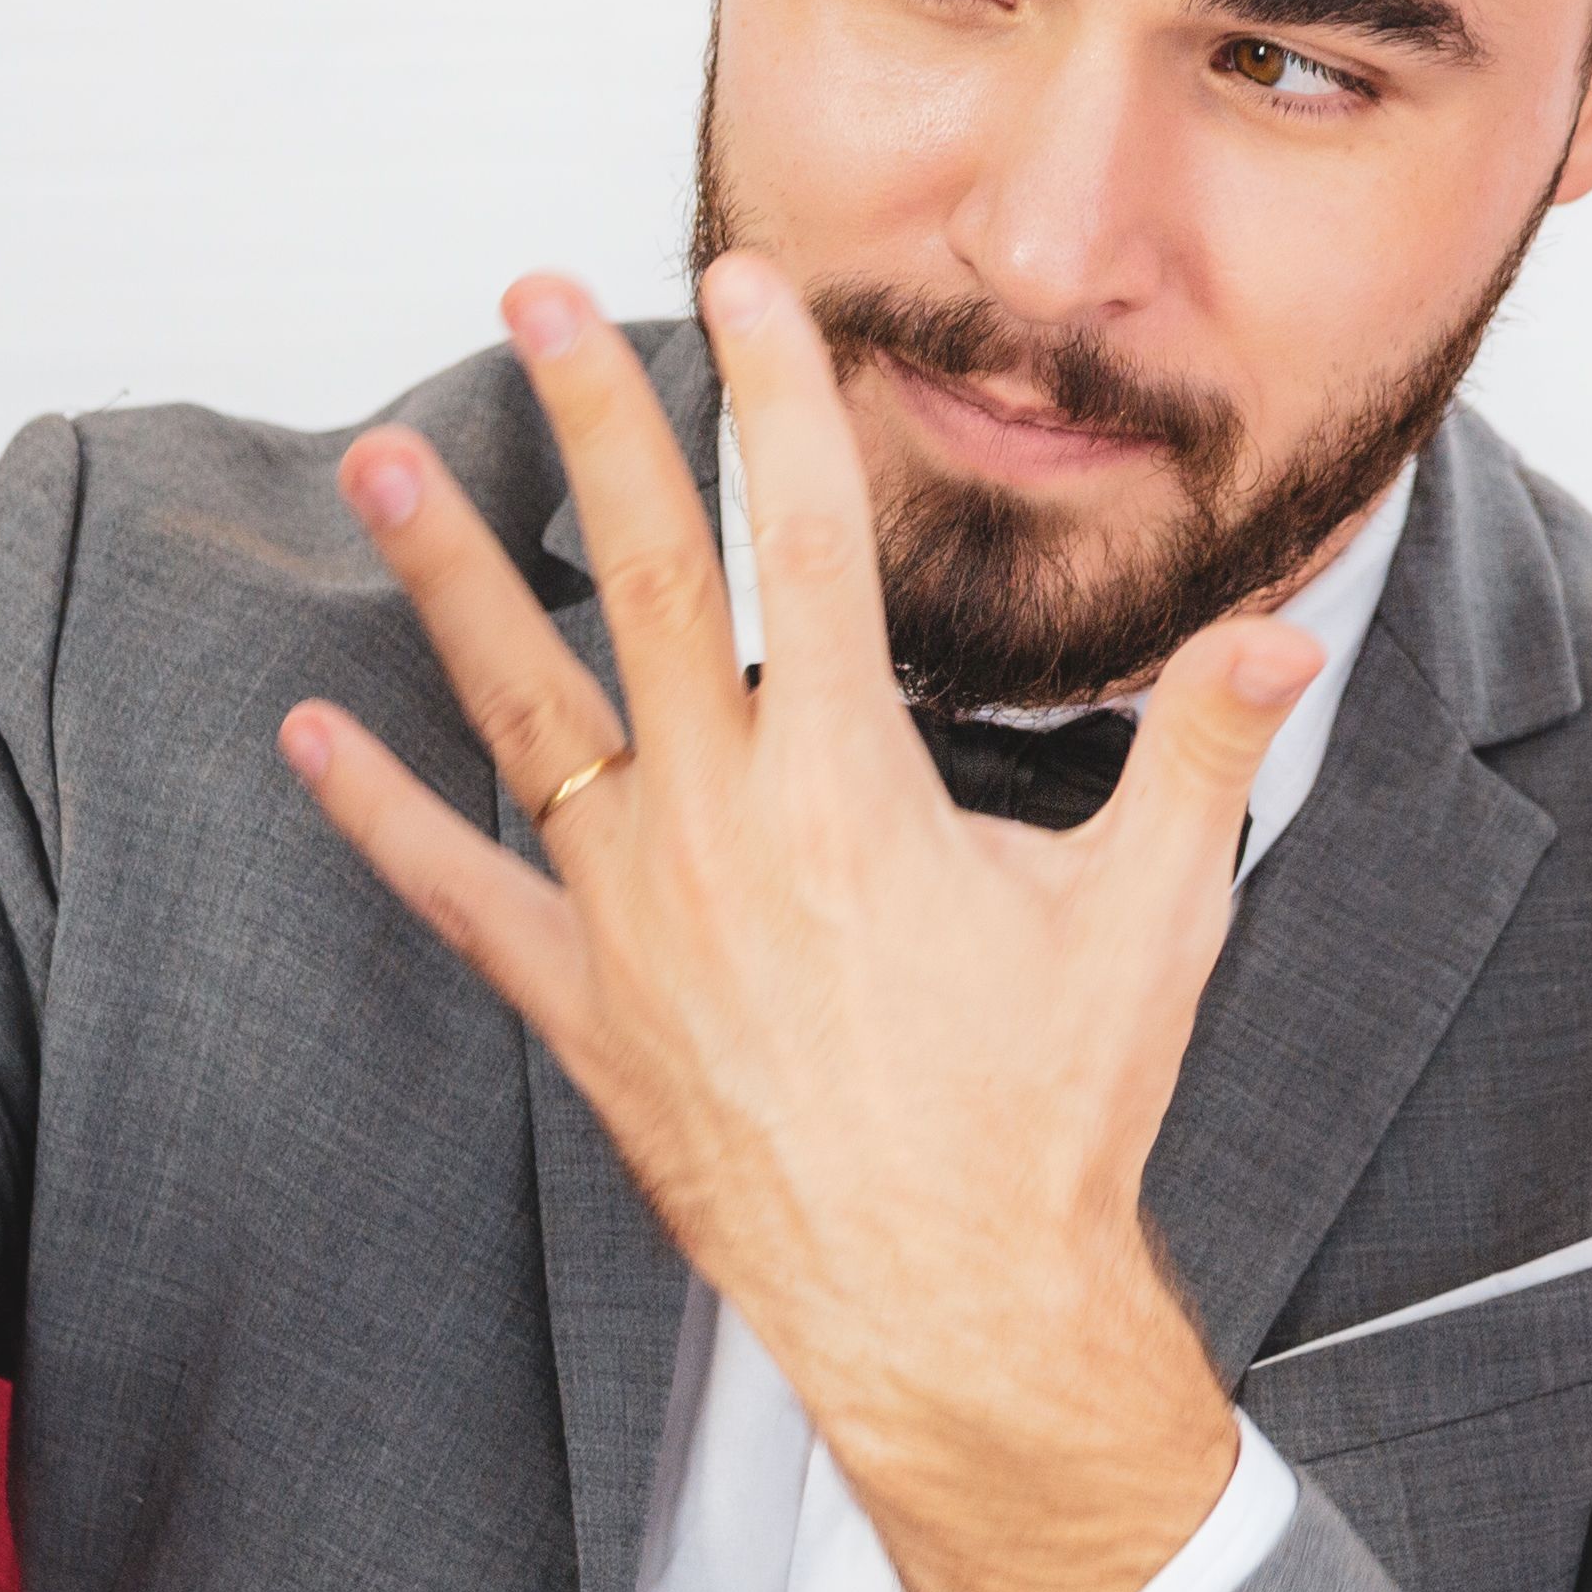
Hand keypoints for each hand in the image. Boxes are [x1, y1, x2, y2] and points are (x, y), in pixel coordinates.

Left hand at [282, 255, 1320, 1591]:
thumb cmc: (1048, 1119)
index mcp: (851, 780)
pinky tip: (312, 738)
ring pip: (521, 704)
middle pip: (642, 572)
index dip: (777, 392)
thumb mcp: (1151, 915)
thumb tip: (1279, 634)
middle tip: (534, 298)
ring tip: (380, 463)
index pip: (811, 533)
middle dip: (590, 419)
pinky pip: (457, 894)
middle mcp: (722, 823)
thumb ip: (1202, 749)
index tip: (740, 284)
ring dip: (450, 574)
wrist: (952, 1307)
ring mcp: (634, 914)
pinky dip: (380, 814)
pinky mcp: (582, 1009)